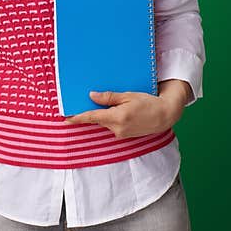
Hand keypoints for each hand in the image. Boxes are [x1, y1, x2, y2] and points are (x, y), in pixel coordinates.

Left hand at [63, 90, 182, 138]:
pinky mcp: (125, 135)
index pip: (92, 117)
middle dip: (93, 112)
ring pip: (106, 122)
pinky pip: (113, 126)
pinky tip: (120, 111)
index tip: (66, 118)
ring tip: (116, 104)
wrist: (165, 115)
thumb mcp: (128, 95)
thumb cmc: (148, 102)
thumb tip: (92, 95)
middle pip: (98, 119)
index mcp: (117, 117)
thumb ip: (109, 97)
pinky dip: (112, 118)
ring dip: (105, 114)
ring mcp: (121, 134)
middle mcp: (117, 128)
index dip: (78, 118)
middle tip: (87, 102)